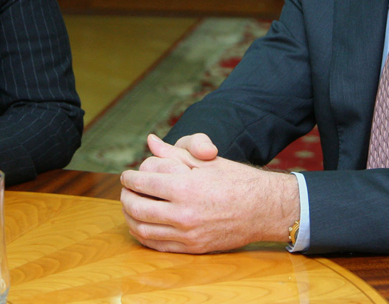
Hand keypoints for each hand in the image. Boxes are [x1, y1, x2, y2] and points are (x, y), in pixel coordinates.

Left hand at [120, 133, 298, 253]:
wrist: (263, 208)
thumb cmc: (235, 180)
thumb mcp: (205, 161)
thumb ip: (174, 153)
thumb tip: (151, 141)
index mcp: (185, 186)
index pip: (142, 183)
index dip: (129, 178)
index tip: (127, 175)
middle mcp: (184, 213)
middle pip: (137, 207)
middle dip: (125, 197)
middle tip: (125, 191)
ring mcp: (188, 234)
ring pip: (143, 229)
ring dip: (129, 218)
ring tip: (130, 207)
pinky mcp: (193, 248)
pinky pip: (157, 245)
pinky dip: (143, 236)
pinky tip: (142, 226)